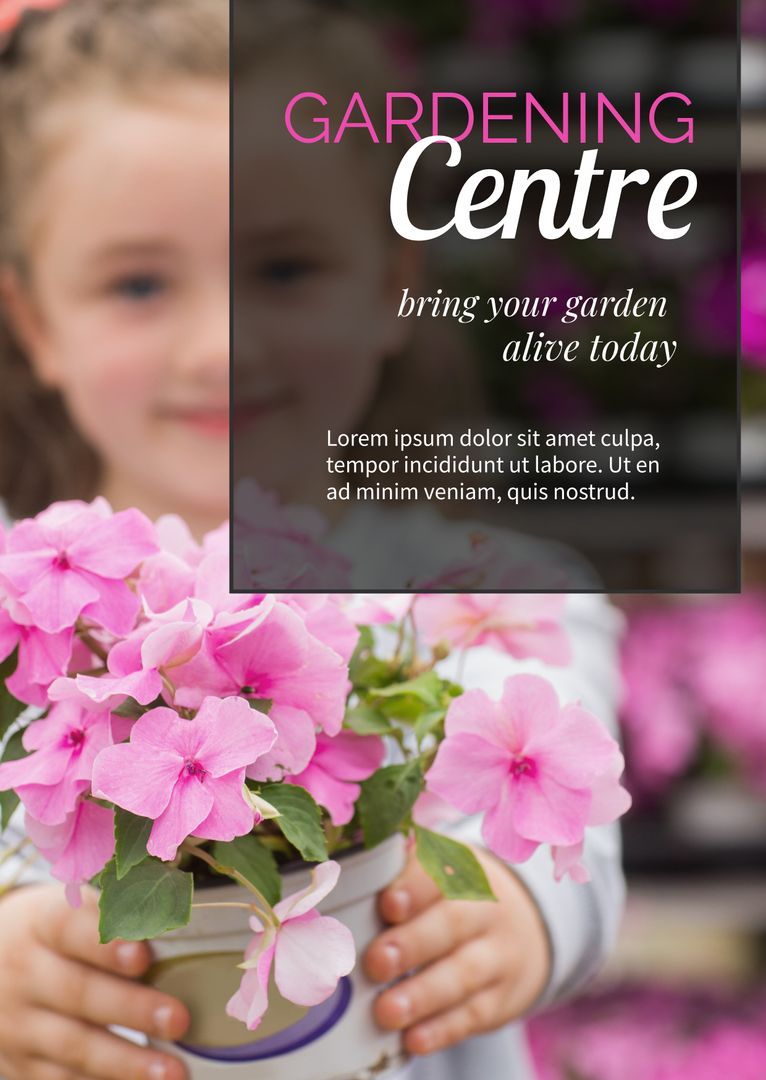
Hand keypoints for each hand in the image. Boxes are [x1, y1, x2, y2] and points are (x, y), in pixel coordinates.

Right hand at [0, 883, 189, 1079]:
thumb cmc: (50, 933)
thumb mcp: (69, 908)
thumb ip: (115, 912)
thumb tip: (176, 918)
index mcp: (40, 924)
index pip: (69, 929)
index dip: (107, 946)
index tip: (144, 957)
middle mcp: (25, 975)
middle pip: (78, 993)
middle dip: (131, 1009)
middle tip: (178, 1020)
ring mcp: (19, 1026)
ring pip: (73, 1046)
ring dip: (125, 1063)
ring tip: (171, 1073)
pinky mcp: (21, 1065)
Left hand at [364, 845, 550, 1056]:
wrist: (527, 926)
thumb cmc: (454, 897)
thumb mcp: (438, 871)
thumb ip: (397, 871)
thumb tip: (336, 875)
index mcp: (461, 869)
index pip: (439, 873)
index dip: (414, 888)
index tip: (388, 905)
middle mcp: (485, 909)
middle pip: (453, 923)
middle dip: (413, 944)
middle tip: (375, 962)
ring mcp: (497, 955)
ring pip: (464, 974)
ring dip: (423, 994)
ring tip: (387, 1011)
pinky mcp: (500, 998)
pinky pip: (474, 1015)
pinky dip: (443, 1029)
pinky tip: (414, 1039)